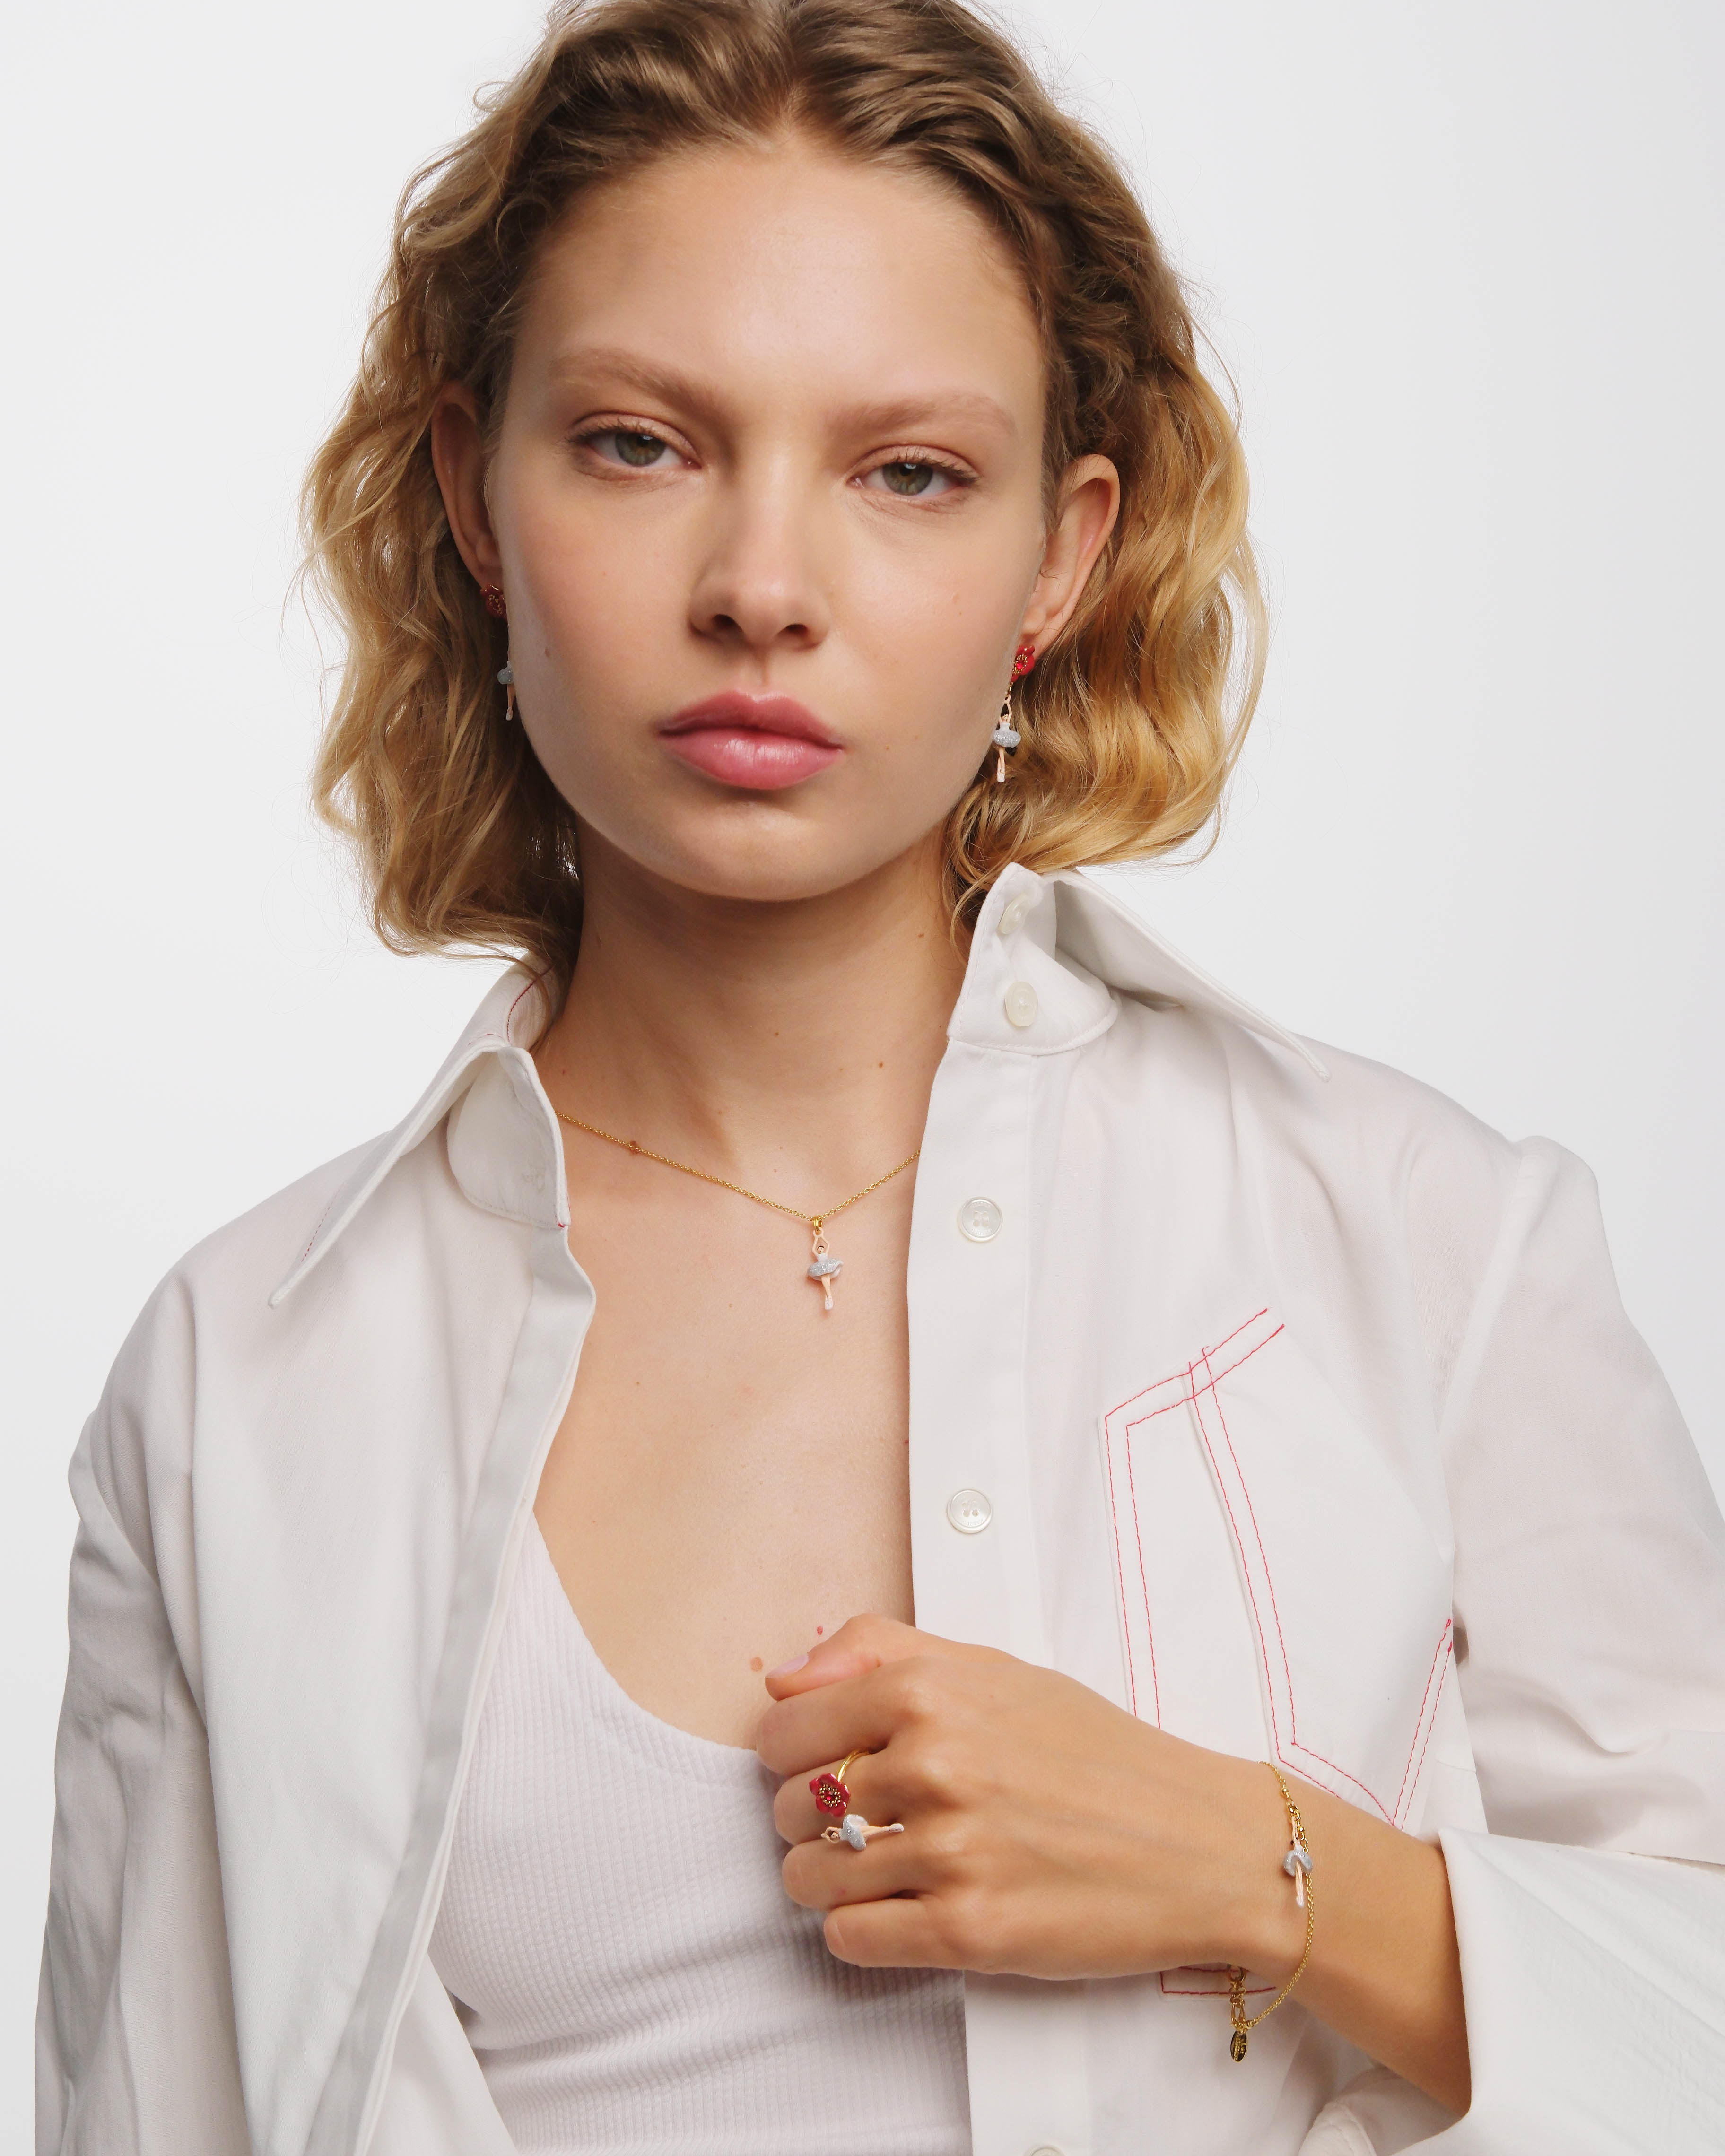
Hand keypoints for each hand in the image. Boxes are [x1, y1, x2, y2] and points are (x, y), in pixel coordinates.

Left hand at [758, 1612, 1470, 2114]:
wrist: (1199, 1843)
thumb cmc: (1095, 1753)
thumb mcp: (993, 1669)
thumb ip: (877, 1652)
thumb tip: (781, 1681)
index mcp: (929, 1692)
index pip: (781, 1732)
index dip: (791, 1755)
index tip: (820, 1766)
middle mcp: (934, 1766)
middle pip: (790, 1807)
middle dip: (814, 1819)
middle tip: (871, 1820)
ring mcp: (951, 1853)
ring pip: (810, 1878)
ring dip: (833, 1878)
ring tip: (887, 1867)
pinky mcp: (969, 1932)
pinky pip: (849, 1939)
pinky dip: (863, 1930)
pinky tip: (906, 1910)